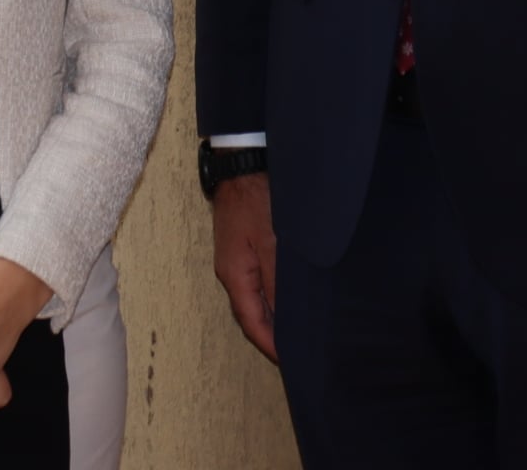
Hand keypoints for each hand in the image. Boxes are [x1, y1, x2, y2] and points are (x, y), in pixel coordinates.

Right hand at [212, 172, 277, 361]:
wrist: (239, 164)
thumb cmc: (255, 201)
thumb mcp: (271, 243)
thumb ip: (277, 281)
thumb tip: (285, 317)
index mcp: (234, 276)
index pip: (251, 323)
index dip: (270, 345)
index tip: (291, 361)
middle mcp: (230, 272)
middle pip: (250, 313)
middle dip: (271, 334)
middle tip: (296, 349)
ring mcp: (234, 258)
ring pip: (253, 297)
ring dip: (271, 314)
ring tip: (295, 328)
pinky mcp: (241, 246)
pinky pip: (255, 280)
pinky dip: (270, 294)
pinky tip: (286, 294)